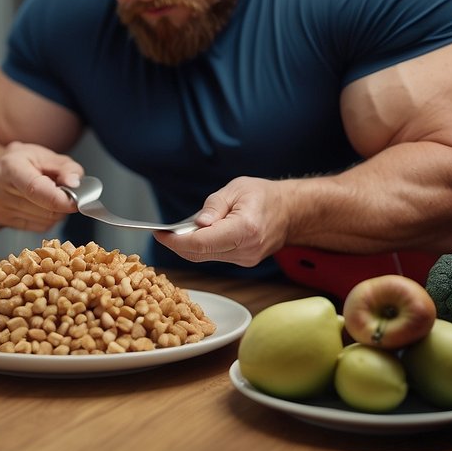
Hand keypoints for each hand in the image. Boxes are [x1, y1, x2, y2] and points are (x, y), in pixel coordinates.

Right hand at [0, 141, 83, 232]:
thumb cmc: (23, 161)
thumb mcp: (47, 155)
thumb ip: (66, 168)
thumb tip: (74, 183)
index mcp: (9, 166)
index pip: (35, 189)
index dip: (59, 199)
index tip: (75, 201)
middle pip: (43, 208)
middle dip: (62, 203)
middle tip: (65, 192)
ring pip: (44, 220)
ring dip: (57, 212)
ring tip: (50, 196)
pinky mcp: (2, 221)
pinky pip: (39, 227)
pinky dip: (48, 219)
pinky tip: (41, 205)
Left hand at [154, 176, 286, 265]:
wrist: (291, 211)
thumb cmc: (264, 195)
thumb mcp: (236, 189)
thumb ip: (214, 206)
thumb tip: (197, 224)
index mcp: (245, 229)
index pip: (202, 243)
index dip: (176, 241)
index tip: (160, 234)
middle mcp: (246, 249)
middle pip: (200, 254)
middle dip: (178, 244)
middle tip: (164, 232)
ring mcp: (246, 259)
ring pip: (205, 258)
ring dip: (190, 245)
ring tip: (183, 230)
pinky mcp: (244, 262)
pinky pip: (215, 257)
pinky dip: (202, 247)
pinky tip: (200, 235)